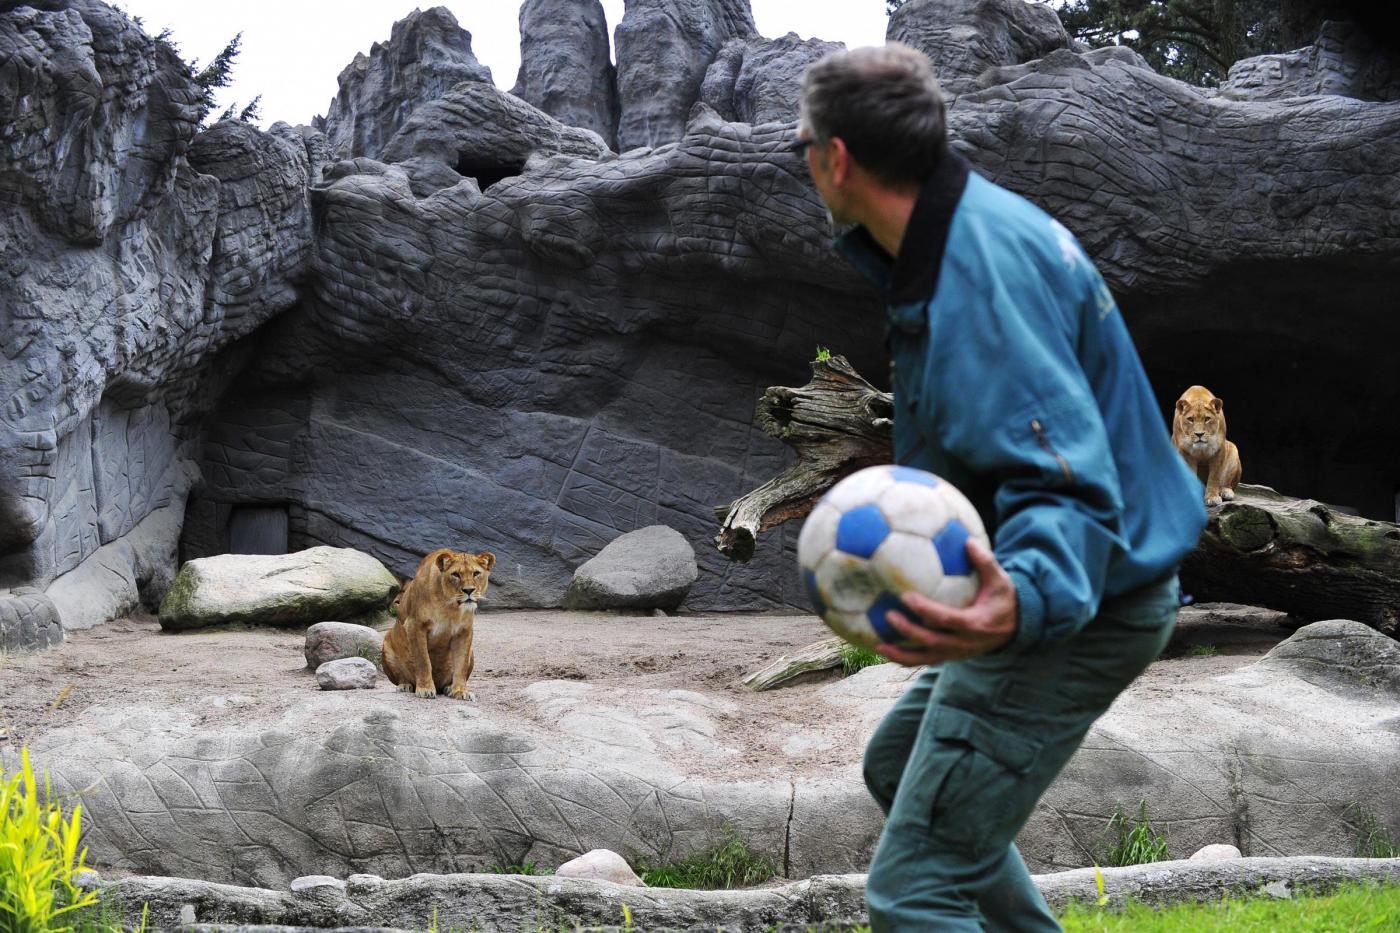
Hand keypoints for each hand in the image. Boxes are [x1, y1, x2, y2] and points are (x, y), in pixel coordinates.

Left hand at [874, 538, 1017, 665]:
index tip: (906, 596)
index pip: (946, 619)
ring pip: (925, 658)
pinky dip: (904, 658)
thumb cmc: (1003, 600)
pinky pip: (924, 661)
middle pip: (932, 641)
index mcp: (975, 624)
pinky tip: (884, 649)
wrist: (1015, 629)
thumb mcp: (1000, 581)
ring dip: (901, 653)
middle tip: (888, 614)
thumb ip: (985, 562)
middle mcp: (963, 643)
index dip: (925, 610)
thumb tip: (969, 540)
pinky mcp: (949, 657)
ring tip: (878, 644)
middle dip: (909, 631)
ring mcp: (955, 653)